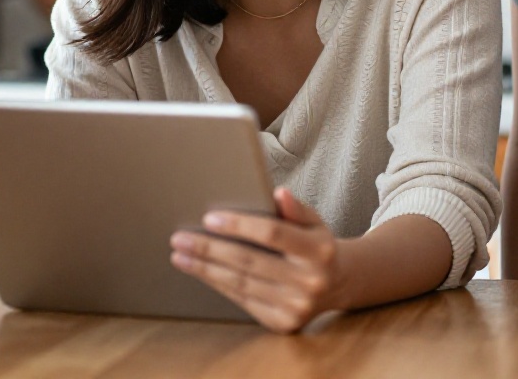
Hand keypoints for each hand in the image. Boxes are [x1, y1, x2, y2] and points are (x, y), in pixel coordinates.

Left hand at [169, 187, 343, 332]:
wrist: (338, 284)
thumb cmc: (315, 245)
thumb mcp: (314, 222)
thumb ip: (296, 208)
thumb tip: (279, 193)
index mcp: (319, 251)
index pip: (272, 233)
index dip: (239, 225)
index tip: (208, 218)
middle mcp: (310, 282)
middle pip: (249, 260)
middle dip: (210, 248)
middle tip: (179, 237)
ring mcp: (296, 306)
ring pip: (241, 283)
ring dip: (205, 268)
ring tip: (180, 254)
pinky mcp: (283, 323)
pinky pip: (243, 300)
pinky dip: (218, 284)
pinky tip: (200, 271)